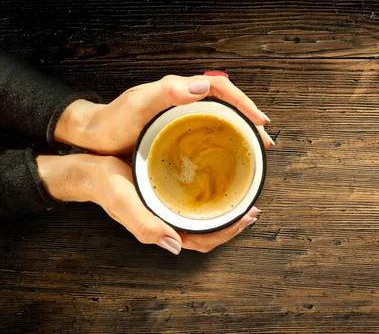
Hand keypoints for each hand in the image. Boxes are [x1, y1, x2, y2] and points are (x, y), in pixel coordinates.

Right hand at [36, 153, 260, 253]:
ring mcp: (168, 209)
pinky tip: (219, 185)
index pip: (202, 240)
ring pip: (203, 218)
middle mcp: (168, 221)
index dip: (226, 233)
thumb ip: (145, 225)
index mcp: (160, 228)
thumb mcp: (123, 201)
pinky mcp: (166, 196)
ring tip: (243, 200)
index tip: (246, 219)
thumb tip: (175, 246)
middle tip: (253, 210)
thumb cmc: (104, 184)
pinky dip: (211, 198)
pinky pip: (194, 203)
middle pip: (208, 231)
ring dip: (225, 212)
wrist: (89, 169)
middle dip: (233, 223)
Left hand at [54, 74, 274, 155]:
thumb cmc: (113, 121)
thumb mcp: (138, 105)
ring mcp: (182, 117)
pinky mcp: (177, 131)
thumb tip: (202, 85)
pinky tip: (227, 157)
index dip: (245, 103)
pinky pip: (208, 132)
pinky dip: (224, 141)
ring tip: (254, 149)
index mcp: (179, 91)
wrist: (93, 136)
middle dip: (249, 120)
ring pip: (220, 119)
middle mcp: (184, 101)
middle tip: (264, 140)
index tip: (260, 121)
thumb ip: (167, 92)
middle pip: (227, 105)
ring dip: (240, 131)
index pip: (222, 89)